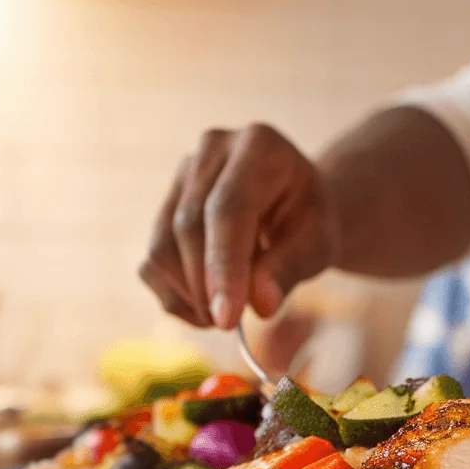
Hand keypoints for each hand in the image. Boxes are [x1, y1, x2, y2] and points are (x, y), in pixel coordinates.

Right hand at [139, 124, 338, 328]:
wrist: (292, 204)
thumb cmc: (307, 221)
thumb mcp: (318, 242)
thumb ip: (291, 268)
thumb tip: (260, 304)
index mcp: (259, 145)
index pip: (227, 208)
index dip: (223, 265)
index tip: (226, 318)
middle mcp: (212, 149)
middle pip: (188, 227)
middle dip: (206, 286)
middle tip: (230, 323)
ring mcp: (181, 175)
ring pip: (162, 249)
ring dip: (191, 295)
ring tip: (229, 311)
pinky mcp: (162, 205)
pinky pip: (151, 264)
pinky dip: (175, 298)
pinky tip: (208, 305)